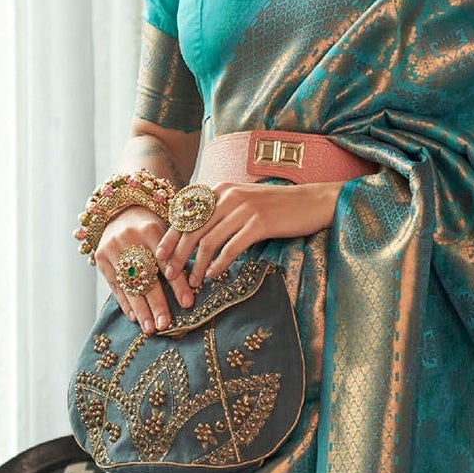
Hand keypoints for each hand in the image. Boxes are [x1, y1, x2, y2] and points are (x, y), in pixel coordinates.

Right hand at [96, 207, 191, 332]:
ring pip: (129, 284)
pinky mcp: (101, 258)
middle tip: (166, 325)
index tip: (187, 303)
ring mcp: (112, 249)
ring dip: (140, 309)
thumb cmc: (151, 224)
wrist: (120, 211)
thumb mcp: (166, 230)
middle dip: (157, 303)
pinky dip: (125, 303)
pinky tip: (135, 317)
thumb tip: (195, 284)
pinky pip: (115, 285)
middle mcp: (129, 238)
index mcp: (150, 229)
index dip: (178, 284)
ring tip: (150, 328)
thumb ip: (177, 252)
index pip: (166, 262)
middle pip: (145, 276)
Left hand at [155, 180, 340, 289]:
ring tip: (193, 282)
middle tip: (170, 275)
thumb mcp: (243, 201)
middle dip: (177, 254)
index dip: (170, 237)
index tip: (160, 257)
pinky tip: (213, 276)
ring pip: (208, 241)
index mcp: (220, 189)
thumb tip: (195, 236)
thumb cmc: (277, 206)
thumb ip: (220, 212)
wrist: (312, 202)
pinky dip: (218, 264)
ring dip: (196, 265)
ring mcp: (244, 208)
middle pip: (192, 229)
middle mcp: (228, 195)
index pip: (186, 215)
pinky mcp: (259, 223)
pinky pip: (230, 248)